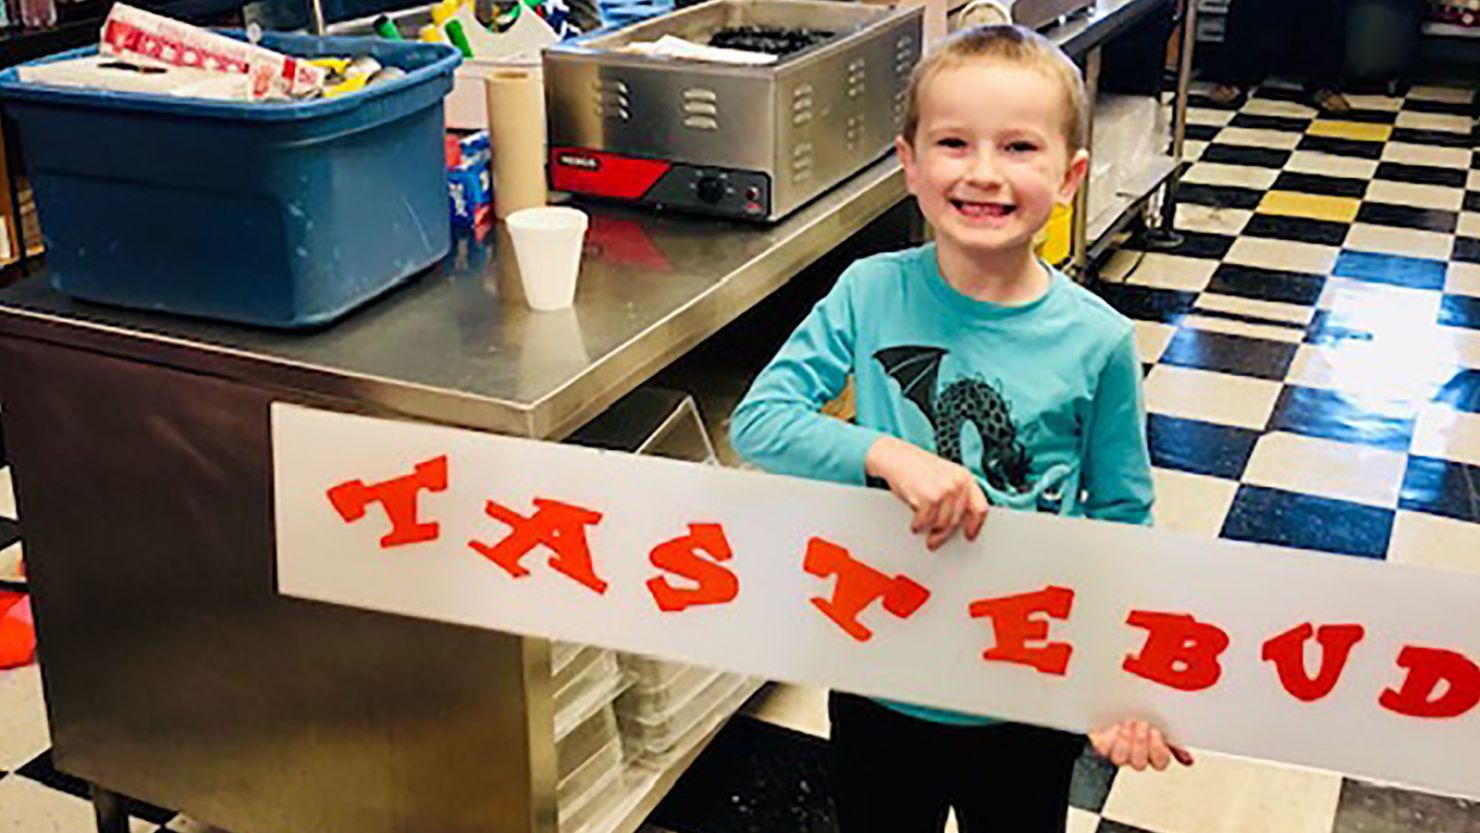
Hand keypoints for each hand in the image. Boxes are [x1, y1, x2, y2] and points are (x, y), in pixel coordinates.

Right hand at [864, 436, 988, 550]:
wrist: (895, 457)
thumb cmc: (916, 468)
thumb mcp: (943, 476)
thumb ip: (954, 494)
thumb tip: (956, 522)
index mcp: (965, 477)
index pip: (980, 507)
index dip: (976, 525)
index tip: (969, 535)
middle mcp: (959, 483)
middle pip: (957, 520)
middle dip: (944, 534)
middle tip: (934, 541)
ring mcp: (946, 490)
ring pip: (942, 524)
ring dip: (930, 530)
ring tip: (921, 527)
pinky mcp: (931, 497)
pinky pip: (926, 522)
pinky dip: (918, 525)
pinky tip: (914, 523)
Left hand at [1089, 720, 1194, 771]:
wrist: (1112, 703)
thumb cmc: (1139, 712)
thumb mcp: (1160, 721)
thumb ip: (1174, 739)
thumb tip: (1188, 761)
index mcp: (1153, 751)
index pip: (1160, 763)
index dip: (1157, 750)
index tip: (1156, 731)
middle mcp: (1135, 755)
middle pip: (1140, 764)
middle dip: (1140, 743)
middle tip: (1141, 723)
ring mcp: (1118, 752)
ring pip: (1121, 760)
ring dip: (1126, 741)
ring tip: (1128, 723)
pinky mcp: (1102, 746)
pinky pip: (1104, 749)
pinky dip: (1110, 738)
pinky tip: (1115, 726)